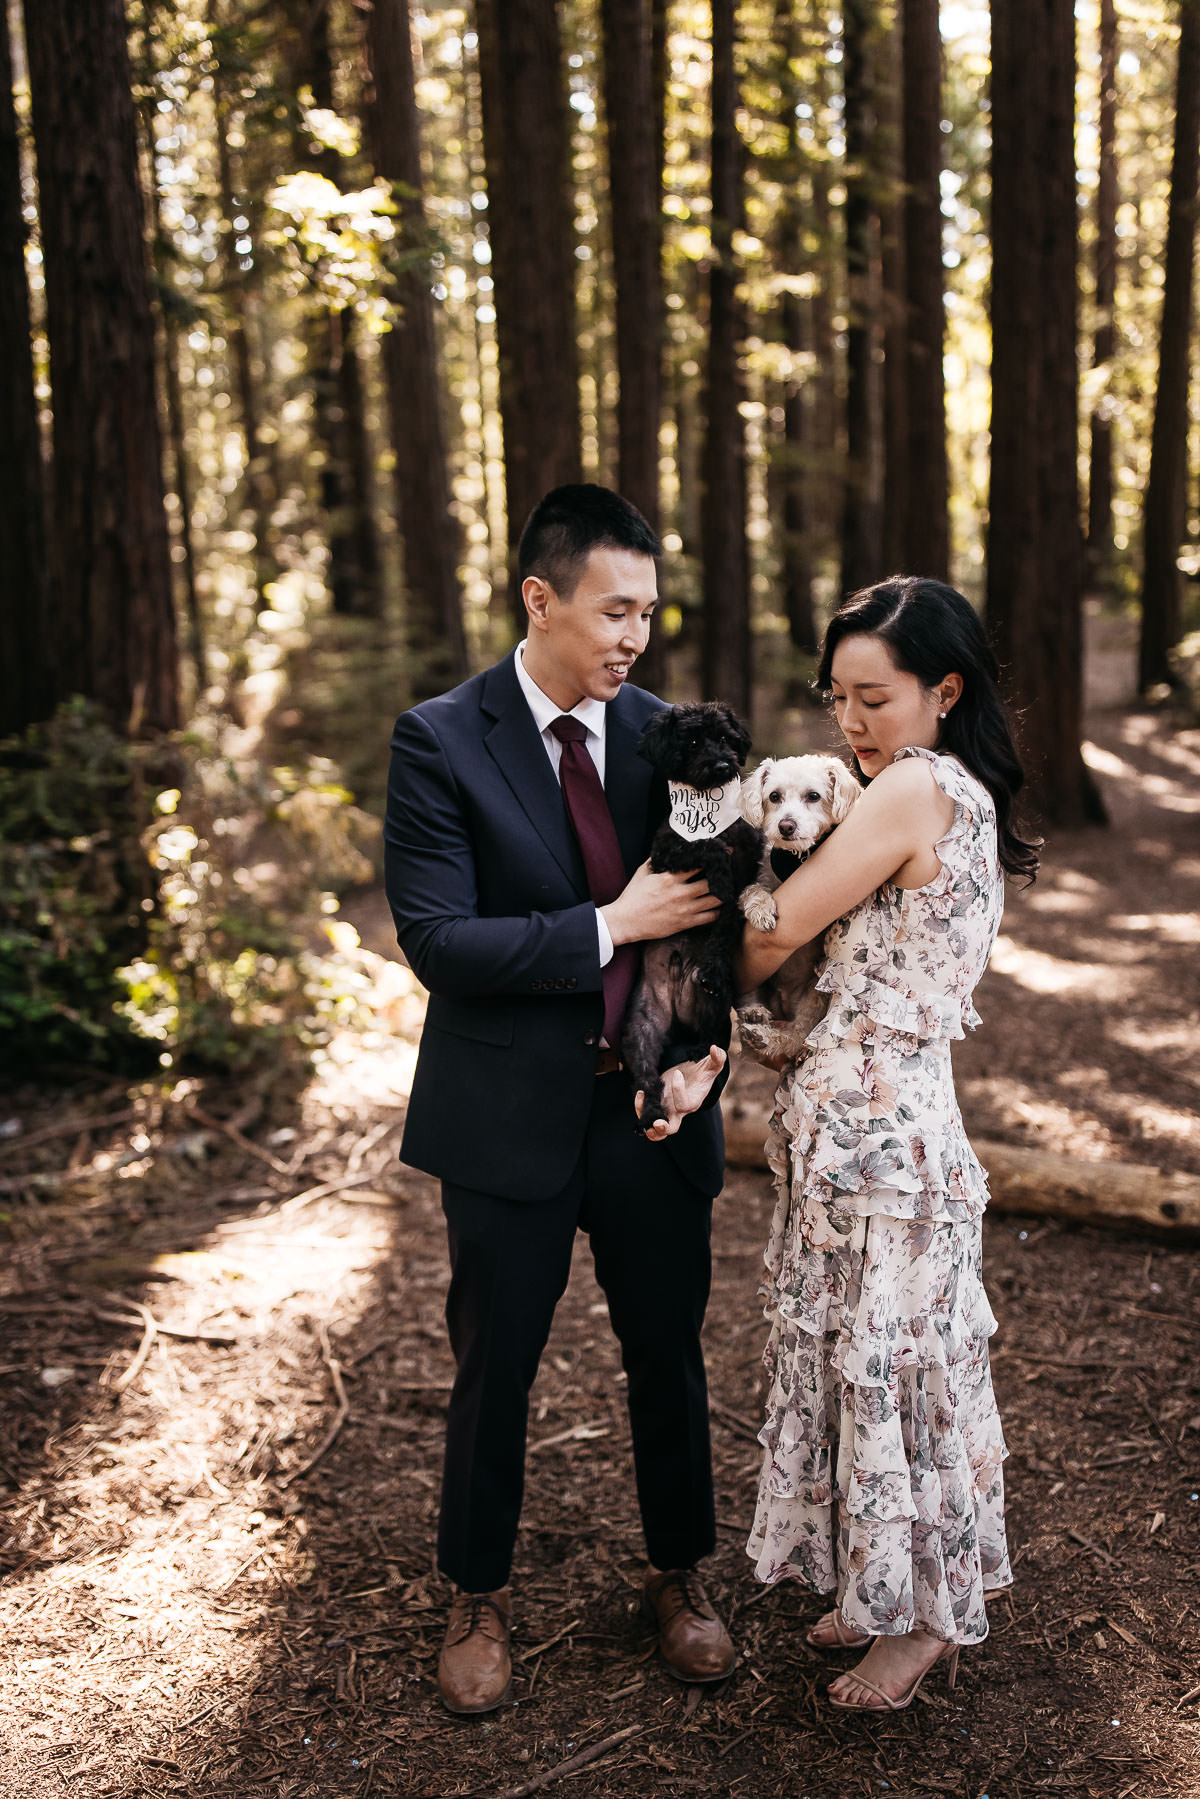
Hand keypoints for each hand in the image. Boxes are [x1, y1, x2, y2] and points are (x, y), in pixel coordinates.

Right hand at [602, 861, 720, 945]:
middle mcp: (680, 893)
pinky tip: (718, 906)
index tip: (719, 855)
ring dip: (723, 893)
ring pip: (715, 900)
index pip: (698, 865)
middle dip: (721, 876)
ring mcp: (684, 909)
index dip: (710, 859)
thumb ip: (656, 860)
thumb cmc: (633, 896)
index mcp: (669, 878)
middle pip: (711, 882)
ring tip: (726, 888)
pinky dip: (717, 911)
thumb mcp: (642, 873)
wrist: (626, 921)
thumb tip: (667, 849)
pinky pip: (710, 917)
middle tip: (727, 872)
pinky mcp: (685, 923)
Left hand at [635, 1046, 726, 1140]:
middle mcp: (679, 1111)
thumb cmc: (702, 1073)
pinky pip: (647, 1112)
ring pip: (656, 1127)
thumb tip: (715, 1049)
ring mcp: (667, 1110)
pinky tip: (640, 1093)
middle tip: (657, 1123)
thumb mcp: (711, 1066)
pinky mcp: (658, 1105)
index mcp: (693, 1103)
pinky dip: (641, 1106)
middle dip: (663, 1128)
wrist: (692, 1076)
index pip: (684, 1104)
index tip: (677, 1073)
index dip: (678, 1090)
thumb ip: (717, 1059)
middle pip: (672, 1128)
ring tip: (641, 1099)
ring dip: (645, 1120)